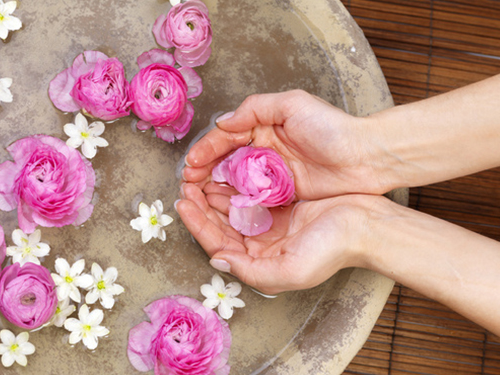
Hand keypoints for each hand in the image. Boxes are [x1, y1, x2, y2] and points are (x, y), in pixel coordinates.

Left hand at [176, 182, 383, 293]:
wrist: (366, 226)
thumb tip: (217, 261)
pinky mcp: (280, 206)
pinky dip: (235, 185)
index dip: (197, 224)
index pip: (217, 244)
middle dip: (200, 206)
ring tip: (199, 176)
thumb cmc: (331, 250)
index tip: (183, 203)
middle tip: (185, 184)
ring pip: (232, 209)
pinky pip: (249, 195)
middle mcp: (260, 245)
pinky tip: (224, 173)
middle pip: (220, 225)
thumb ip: (250, 271)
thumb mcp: (289, 270)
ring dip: (214, 194)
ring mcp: (270, 225)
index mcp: (258, 262)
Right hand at [182, 90, 391, 199]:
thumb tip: (224, 122)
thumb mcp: (292, 105)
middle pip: (224, 161)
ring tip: (197, 197)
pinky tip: (222, 206)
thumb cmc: (333, 128)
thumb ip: (255, 108)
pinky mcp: (281, 193)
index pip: (226, 138)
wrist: (365, 158)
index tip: (191, 164)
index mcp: (263, 127)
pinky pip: (251, 197)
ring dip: (214, 188)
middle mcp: (263, 150)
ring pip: (234, 180)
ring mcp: (271, 173)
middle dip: (204, 172)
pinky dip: (234, 201)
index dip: (206, 150)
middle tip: (188, 184)